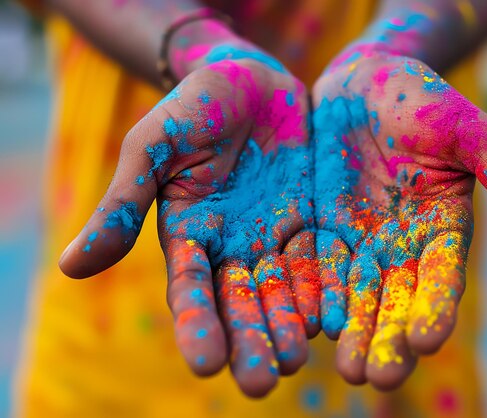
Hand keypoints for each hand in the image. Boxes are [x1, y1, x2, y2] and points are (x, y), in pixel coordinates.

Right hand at [59, 53, 316, 396]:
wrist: (251, 78)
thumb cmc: (194, 105)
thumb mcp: (154, 146)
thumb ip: (123, 203)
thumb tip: (70, 267)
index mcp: (189, 235)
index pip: (191, 290)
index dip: (197, 325)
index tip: (204, 364)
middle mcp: (233, 247)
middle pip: (240, 303)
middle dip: (248, 341)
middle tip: (259, 383)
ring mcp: (276, 236)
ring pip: (283, 291)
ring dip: (288, 326)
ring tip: (294, 361)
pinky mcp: (313, 220)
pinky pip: (323, 258)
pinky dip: (327, 287)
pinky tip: (337, 316)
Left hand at [312, 52, 486, 389]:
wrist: (364, 82)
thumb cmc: (423, 99)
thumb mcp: (468, 132)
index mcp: (443, 228)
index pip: (442, 276)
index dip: (436, 306)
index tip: (425, 340)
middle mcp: (401, 244)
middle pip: (396, 298)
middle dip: (387, 337)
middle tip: (378, 377)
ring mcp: (360, 239)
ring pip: (355, 292)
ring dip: (351, 330)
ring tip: (345, 369)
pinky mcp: (323, 228)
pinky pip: (316, 265)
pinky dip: (313, 295)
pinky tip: (306, 324)